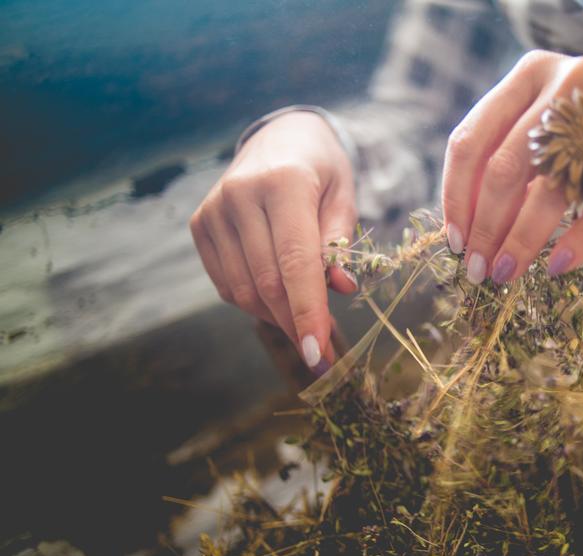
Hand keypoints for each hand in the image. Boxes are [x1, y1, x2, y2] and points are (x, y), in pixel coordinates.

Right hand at [189, 111, 358, 371]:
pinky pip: (227, 283)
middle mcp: (240, 195)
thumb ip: (339, 243)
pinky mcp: (200, 224)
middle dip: (296, 324)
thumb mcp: (344, 196)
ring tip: (304, 322)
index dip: (308, 312)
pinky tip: (278, 301)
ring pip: (244, 290)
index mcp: (284, 182)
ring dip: (277, 317)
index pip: (296, 262)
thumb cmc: (321, 170)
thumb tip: (339, 288)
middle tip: (321, 352)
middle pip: (268, 282)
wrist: (280, 136)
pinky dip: (255, 304)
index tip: (318, 353)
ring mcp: (214, 210)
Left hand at [442, 50, 582, 284]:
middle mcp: (568, 83)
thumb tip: (463, 224)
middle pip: (505, 169)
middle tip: (477, 269)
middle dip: (485, 228)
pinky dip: (576, 243)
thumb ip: (509, 149)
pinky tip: (556, 267)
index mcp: (531, 73)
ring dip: (521, 243)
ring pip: (550, 191)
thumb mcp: (551, 116)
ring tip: (506, 274)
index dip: (456, 196)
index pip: (472, 140)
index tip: (454, 240)